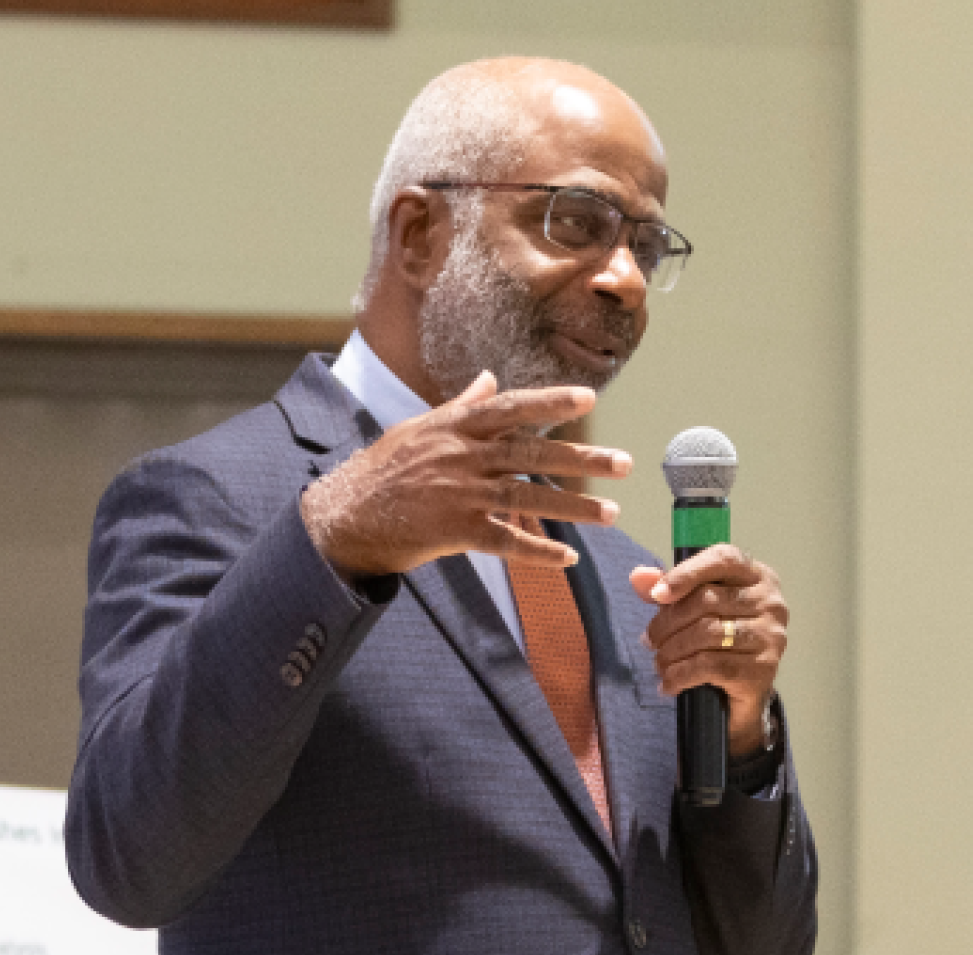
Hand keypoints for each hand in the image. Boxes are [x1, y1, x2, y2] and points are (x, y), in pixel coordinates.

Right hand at [300, 371, 634, 579]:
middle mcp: (462, 457)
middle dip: (581, 460)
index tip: (588, 397)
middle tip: (625, 463)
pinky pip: (505, 542)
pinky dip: (538, 551)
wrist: (347, 515)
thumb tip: (489, 378)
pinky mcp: (455, 531)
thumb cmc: (385, 467)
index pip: (510, 409)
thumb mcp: (419, 427)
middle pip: (531, 455)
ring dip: (573, 507)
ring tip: (611, 512)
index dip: (549, 402)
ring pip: (526, 498)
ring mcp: (459, 494)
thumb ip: (461, 406)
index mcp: (455, 427)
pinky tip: (568, 558)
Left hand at [629, 546, 788, 755]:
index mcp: (756, 575)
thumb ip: (668, 589)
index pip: (723, 559)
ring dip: (671, 651)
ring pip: (706, 633)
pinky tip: (668, 683)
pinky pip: (711, 666)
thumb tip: (639, 576)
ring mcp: (771, 634)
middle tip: (649, 640)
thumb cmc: (719, 640)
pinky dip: (681, 675)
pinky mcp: (764, 667)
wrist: (745, 692)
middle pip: (706, 600)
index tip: (656, 595)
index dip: (686, 573)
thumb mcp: (693, 608)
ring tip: (658, 662)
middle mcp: (770, 601)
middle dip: (667, 623)